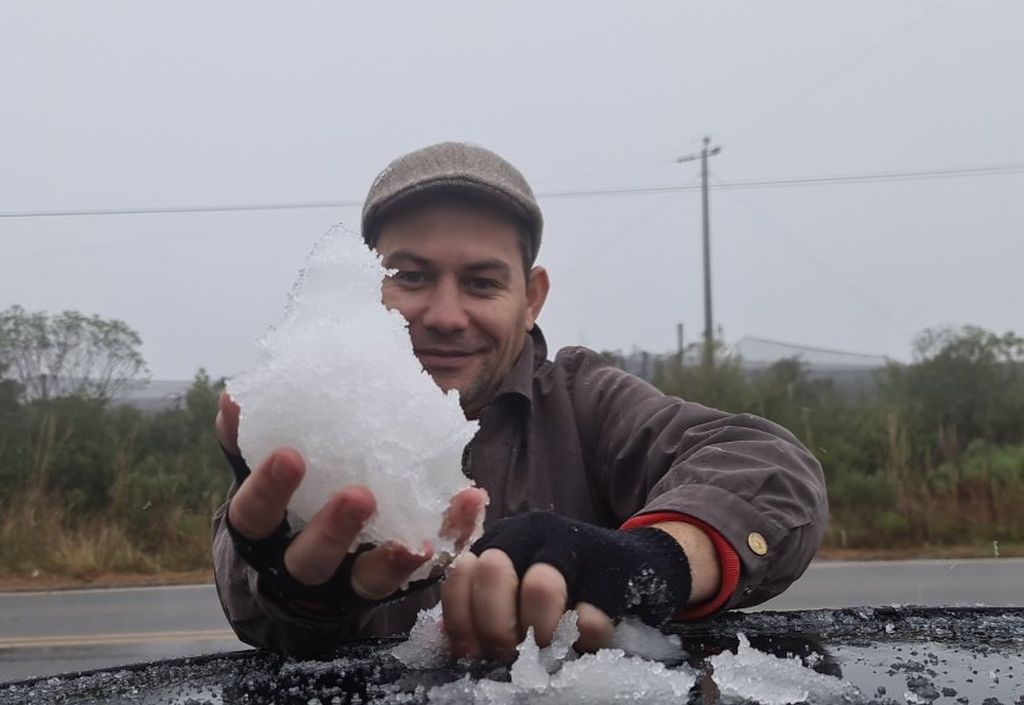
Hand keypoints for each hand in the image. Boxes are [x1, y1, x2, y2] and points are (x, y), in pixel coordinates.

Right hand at [216, 391, 487, 603]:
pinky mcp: (392, 581)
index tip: (290, 454)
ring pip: (366, 581)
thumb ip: (246, 441)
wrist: (298, 573)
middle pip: (311, 561)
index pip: (256, 516)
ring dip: (393, 559)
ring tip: (420, 539)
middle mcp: (303, 565)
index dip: (269, 490)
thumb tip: (233, 396)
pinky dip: (451, 535)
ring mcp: (348, 580)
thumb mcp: (260, 475)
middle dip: (334, 530)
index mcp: (265, 533)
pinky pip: (426, 567)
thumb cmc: (282, 506)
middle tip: (360, 495)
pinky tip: (472, 500)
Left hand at [440, 511, 692, 659]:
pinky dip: (583, 641)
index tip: (476, 650)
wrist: (638, 567)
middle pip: (492, 572)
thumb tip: (455, 644)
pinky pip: (589, 616)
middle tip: (514, 651)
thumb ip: (484, 608)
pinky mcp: (612, 567)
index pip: (459, 575)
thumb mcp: (519, 591)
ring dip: (541, 632)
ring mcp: (574, 545)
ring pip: (540, 587)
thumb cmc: (569, 590)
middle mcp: (531, 532)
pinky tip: (585, 642)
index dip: (462, 621)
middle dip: (498, 625)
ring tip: (549, 649)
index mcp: (500, 539)